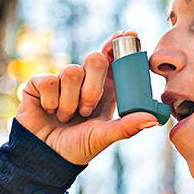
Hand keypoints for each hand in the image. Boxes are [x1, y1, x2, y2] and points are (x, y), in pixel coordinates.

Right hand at [14, 30, 158, 165]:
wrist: (45, 158)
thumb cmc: (77, 148)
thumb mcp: (104, 137)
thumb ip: (127, 126)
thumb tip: (153, 119)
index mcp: (105, 90)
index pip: (113, 59)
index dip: (118, 45)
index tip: (127, 36)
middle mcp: (84, 82)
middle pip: (95, 59)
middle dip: (93, 87)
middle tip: (87, 110)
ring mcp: (61, 81)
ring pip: (72, 71)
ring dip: (70, 101)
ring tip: (66, 118)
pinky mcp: (39, 84)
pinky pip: (48, 80)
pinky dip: (51, 101)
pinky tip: (49, 112)